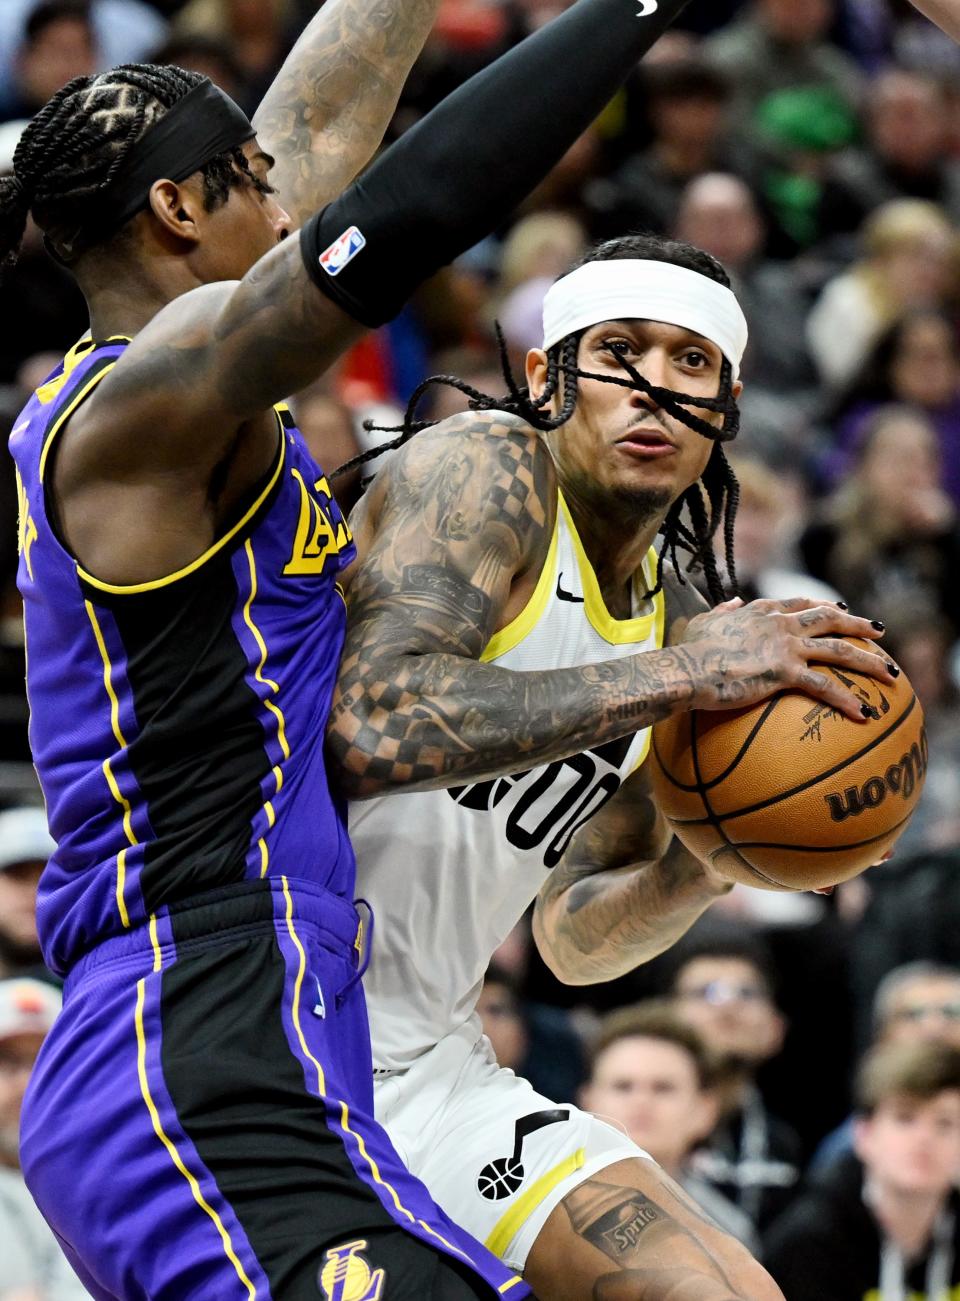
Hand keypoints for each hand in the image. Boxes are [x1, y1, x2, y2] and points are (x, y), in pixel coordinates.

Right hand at [677, 596, 897, 721]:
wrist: (687, 667)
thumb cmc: (690, 650)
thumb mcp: (705, 621)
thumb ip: (724, 610)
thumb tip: (733, 600)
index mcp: (762, 611)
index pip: (801, 604)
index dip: (824, 605)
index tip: (842, 609)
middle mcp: (779, 624)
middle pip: (829, 619)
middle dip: (859, 625)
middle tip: (880, 632)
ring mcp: (785, 646)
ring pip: (837, 650)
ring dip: (869, 661)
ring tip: (891, 673)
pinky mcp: (785, 671)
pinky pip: (824, 687)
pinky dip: (847, 700)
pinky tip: (864, 714)